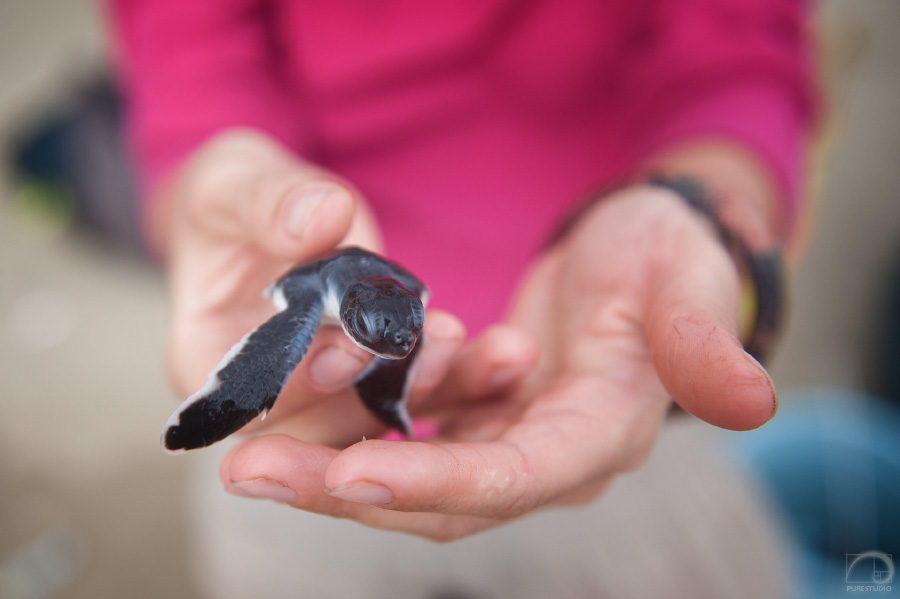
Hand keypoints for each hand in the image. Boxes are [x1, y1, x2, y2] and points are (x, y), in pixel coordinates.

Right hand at [159, 129, 469, 446]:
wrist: (268, 211)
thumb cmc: (231, 200)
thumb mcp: (232, 185)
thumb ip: (269, 203)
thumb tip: (322, 217)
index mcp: (205, 362)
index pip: (254, 395)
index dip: (304, 377)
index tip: (354, 342)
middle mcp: (265, 394)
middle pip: (324, 418)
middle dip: (381, 384)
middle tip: (436, 338)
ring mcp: (320, 391)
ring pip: (374, 408)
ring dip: (424, 379)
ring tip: (457, 333)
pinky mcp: (365, 375)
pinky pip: (404, 385)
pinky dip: (443, 369)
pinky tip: (486, 347)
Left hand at [219, 184, 776, 539]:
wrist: (642, 248)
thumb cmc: (666, 256)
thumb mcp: (687, 281)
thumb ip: (704, 342)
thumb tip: (752, 398)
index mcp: (602, 432)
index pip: (514, 477)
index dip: (437, 481)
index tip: (350, 472)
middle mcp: (551, 459)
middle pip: (443, 499)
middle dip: (347, 490)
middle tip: (252, 470)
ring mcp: (512, 445)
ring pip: (412, 481)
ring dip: (329, 472)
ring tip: (246, 455)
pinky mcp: (483, 423)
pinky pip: (408, 444)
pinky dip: (350, 438)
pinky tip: (288, 425)